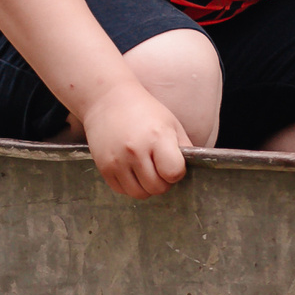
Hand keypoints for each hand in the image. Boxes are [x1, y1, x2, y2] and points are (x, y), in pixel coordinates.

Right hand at [79, 81, 192, 198]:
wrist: (108, 99)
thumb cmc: (144, 111)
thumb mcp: (171, 123)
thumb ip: (184, 148)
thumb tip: (190, 172)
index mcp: (157, 137)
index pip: (173, 173)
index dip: (176, 172)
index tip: (172, 164)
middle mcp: (136, 151)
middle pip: (157, 188)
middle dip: (162, 181)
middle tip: (159, 167)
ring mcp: (117, 160)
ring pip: (139, 194)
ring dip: (146, 186)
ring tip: (145, 169)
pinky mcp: (104, 167)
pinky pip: (121, 191)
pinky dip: (129, 185)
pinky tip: (130, 169)